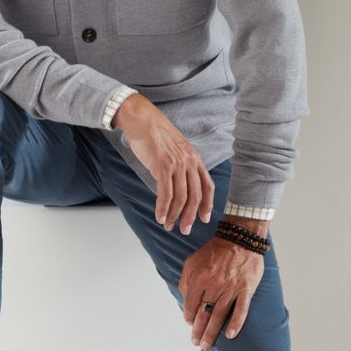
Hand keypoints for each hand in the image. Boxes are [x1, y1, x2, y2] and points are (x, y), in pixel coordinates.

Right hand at [113, 94, 213, 232]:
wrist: (143, 120)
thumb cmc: (156, 135)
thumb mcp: (176, 150)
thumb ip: (181, 166)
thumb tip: (178, 187)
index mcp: (195, 158)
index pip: (208, 185)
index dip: (208, 204)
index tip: (204, 218)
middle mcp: (189, 162)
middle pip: (195, 196)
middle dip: (190, 216)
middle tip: (184, 230)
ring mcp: (177, 164)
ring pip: (180, 198)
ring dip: (174, 215)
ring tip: (168, 225)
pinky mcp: (163, 166)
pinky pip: (165, 193)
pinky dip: (162, 208)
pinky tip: (159, 216)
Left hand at [178, 237, 263, 348]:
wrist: (239, 240)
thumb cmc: (214, 251)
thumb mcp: (192, 261)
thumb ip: (185, 279)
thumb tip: (184, 299)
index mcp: (199, 278)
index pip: (190, 304)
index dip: (188, 316)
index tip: (189, 324)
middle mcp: (214, 285)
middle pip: (203, 313)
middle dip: (198, 330)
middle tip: (196, 343)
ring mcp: (231, 289)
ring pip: (219, 315)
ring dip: (212, 332)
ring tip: (206, 345)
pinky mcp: (245, 289)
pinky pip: (241, 310)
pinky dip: (235, 323)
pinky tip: (229, 335)